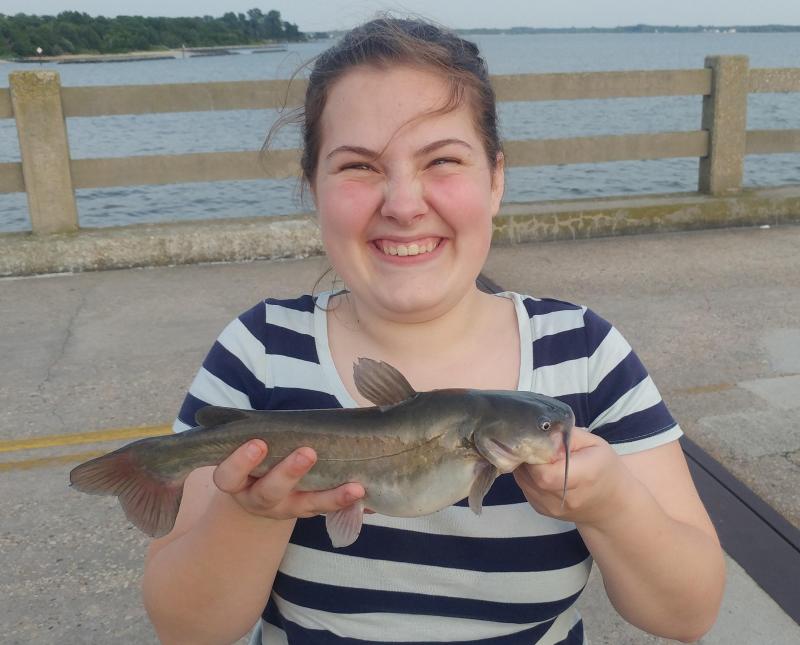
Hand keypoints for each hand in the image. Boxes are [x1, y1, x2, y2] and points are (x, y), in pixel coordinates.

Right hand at [212, 440, 364, 520]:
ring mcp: (284, 508)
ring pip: (305, 506)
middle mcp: (258, 498)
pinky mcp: (307, 512)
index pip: (229, 477)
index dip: (241, 462)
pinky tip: (363, 493)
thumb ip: (248, 428)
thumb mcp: (243, 443)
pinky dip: (346, 502)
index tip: (258, 444)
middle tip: (307, 453)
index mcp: (236, 481)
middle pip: (269, 492)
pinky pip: (327, 510)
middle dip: (288, 473)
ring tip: (354, 487)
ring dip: (330, 496)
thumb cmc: (254, 454)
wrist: (259, 490)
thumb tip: (236, 407)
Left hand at [513, 428, 633, 525]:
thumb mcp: (593, 443)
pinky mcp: (543, 510)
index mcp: (583, 477)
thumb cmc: (603, 467)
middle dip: (529, 457)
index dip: (536, 455)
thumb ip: (567, 436)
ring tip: (539, 456)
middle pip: (532, 476)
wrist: (611, 503)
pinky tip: (539, 468)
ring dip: (525, 465)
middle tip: (537, 445)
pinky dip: (527, 475)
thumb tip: (543, 433)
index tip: (540, 442)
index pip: (546, 472)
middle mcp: (566, 498)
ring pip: (523, 481)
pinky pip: (525, 488)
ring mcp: (552, 508)